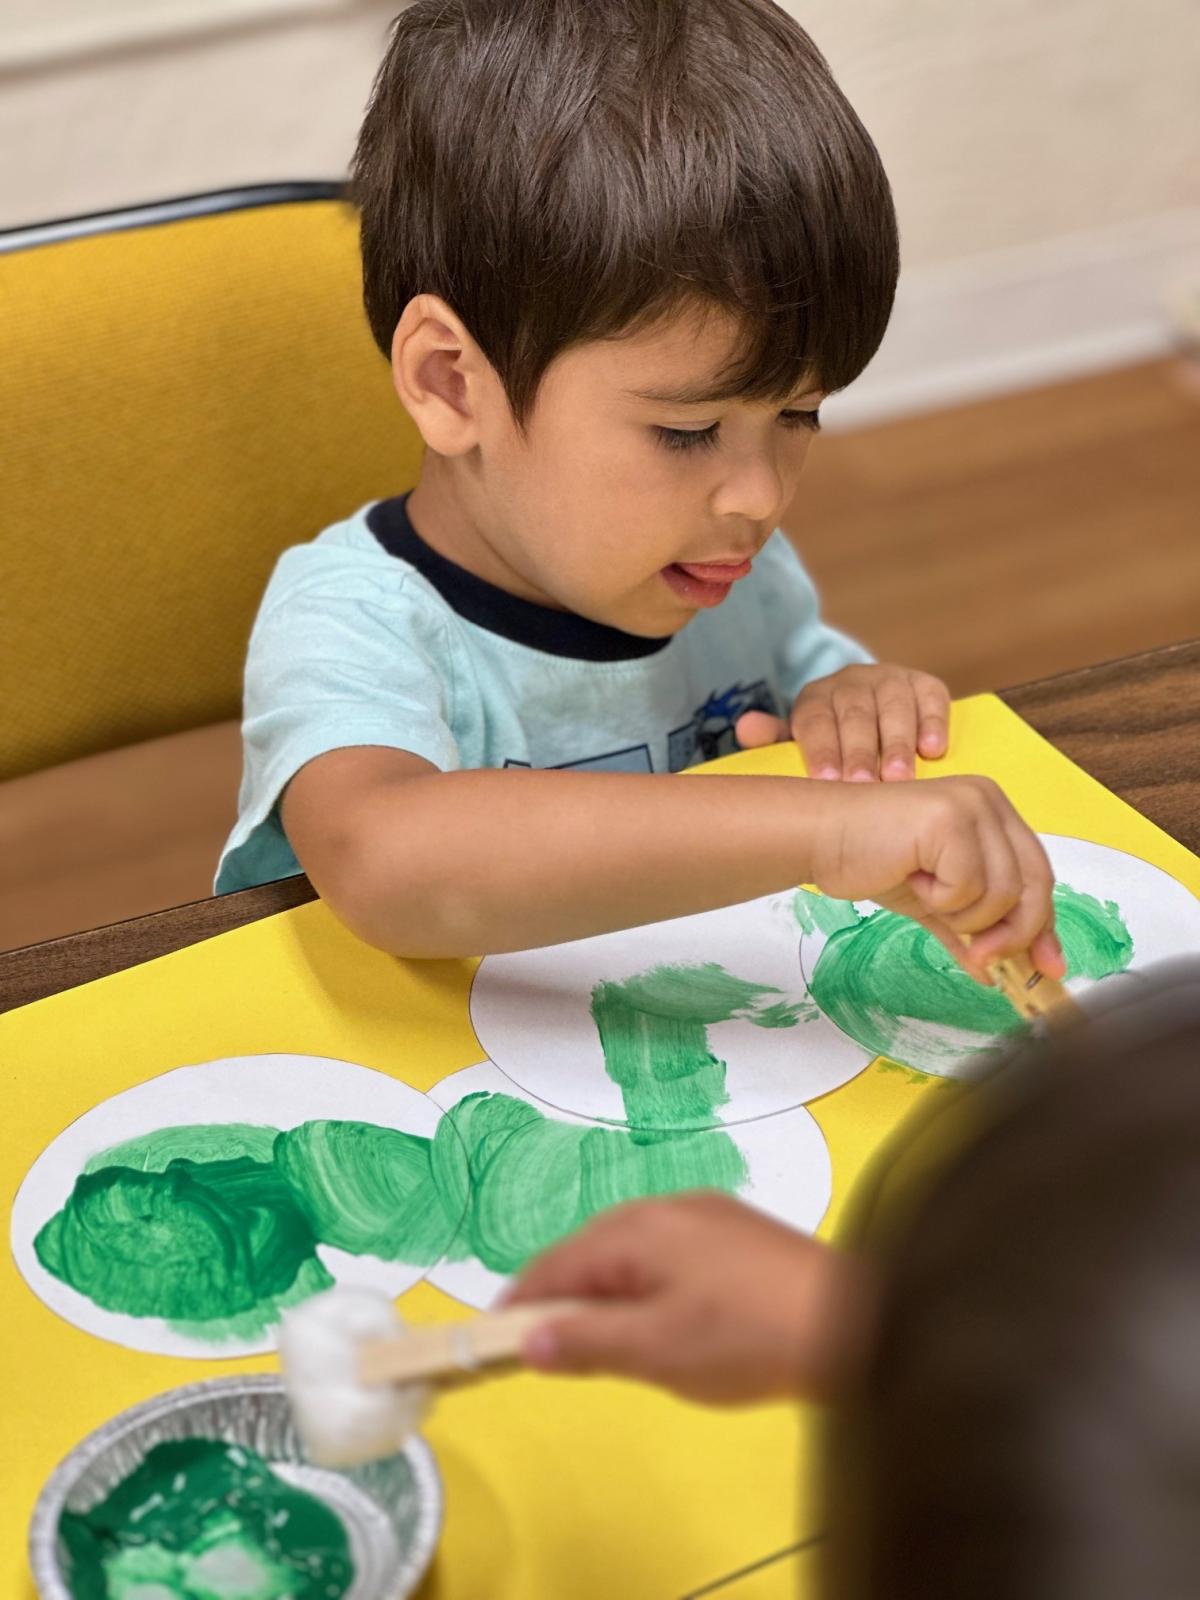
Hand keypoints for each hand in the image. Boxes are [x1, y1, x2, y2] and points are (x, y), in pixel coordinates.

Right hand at [505, 1194, 868, 1404]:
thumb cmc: (745, 1337)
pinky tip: (668, 1321)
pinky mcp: (738, 1233)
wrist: (858, 1322)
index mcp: (634, 1230)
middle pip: (590, 1253)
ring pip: (632, 1253)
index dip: (519, 1306)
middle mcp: (663, 1208)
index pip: (553, 1266)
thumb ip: (587, 1343)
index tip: (495, 1345)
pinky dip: (649, 1287)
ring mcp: (705, 1214)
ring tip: (611, 1346)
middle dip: (565, 1300)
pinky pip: (669, 1254)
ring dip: (609, 1295)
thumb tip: (529, 1339)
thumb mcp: (656, 1351)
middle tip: (554, 1356)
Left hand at [737, 664, 949, 780]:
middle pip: (855, 714)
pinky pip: (931, 698)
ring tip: (900, 778)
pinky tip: (933, 750)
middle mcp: (852, 682)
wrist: (871, 711)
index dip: (821, 749)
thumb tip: (746, 728)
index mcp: (816, 698)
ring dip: (897, 742)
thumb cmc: (831, 742)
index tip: (828, 782)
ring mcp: (890, 680)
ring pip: (894, 706)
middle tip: (865, 786)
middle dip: (860, 751)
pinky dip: (934, 722)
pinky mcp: (924, 684)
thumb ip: (773, 740)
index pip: (815, 720)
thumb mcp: (800, 742)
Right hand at [810, 774, 1064, 979]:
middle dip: (1012, 933)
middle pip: (1034, 885)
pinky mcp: (949, 820)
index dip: (1043, 924)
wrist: (819, 836)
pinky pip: (967, 887)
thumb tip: (998, 974)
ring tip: (925, 894)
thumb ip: (970, 930)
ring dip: (963, 915)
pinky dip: (940, 899)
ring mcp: (971, 806)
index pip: (1038, 875)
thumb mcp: (934, 901)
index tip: (1046, 966)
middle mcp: (989, 801)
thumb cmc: (870, 857)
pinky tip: (912, 878)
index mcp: (993, 811)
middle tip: (983, 959)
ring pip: (1002, 893)